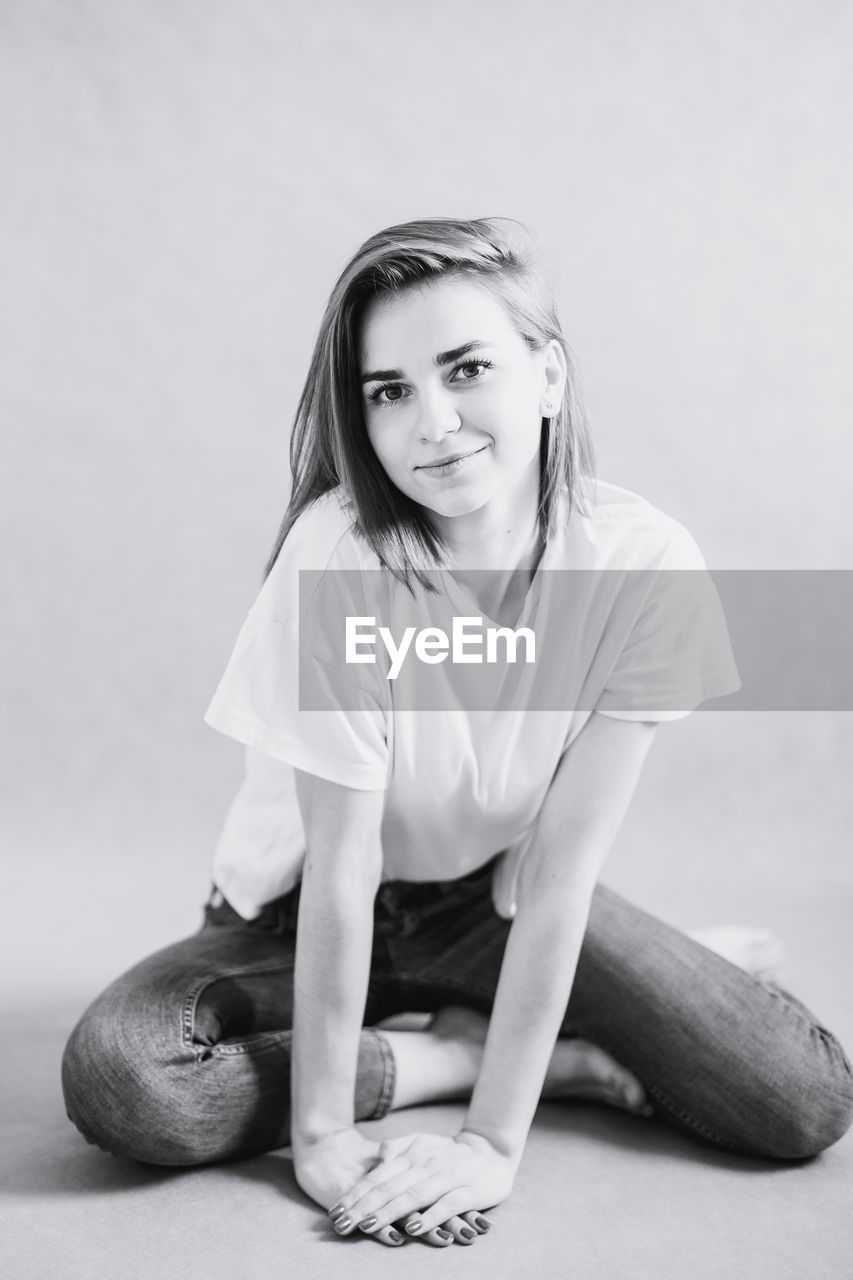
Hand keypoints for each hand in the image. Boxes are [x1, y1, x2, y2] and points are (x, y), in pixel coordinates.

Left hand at [327, 1129, 512, 1244]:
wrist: (492, 1150)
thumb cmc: (449, 1152)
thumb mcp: (421, 1143)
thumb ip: (397, 1149)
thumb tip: (374, 1161)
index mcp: (411, 1153)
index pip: (377, 1176)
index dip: (355, 1194)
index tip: (335, 1212)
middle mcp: (426, 1163)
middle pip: (390, 1188)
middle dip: (363, 1207)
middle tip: (341, 1225)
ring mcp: (447, 1177)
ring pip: (414, 1196)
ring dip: (389, 1212)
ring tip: (368, 1225)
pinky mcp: (469, 1191)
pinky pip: (447, 1205)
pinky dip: (430, 1217)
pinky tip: (414, 1228)